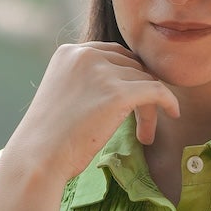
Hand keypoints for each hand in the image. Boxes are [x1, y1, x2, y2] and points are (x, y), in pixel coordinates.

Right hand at [0, 42, 178, 210]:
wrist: (37, 159)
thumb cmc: (48, 138)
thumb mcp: (63, 95)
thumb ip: (86, 81)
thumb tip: (123, 82)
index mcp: (69, 52)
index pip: (113, 55)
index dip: (128, 78)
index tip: (134, 101)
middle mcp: (85, 55)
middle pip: (132, 66)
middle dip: (140, 92)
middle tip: (140, 122)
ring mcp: (101, 72)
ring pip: (145, 81)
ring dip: (149, 108)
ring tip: (143, 135)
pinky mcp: (118, 93)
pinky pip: (157, 90)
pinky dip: (168, 101)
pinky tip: (173, 113)